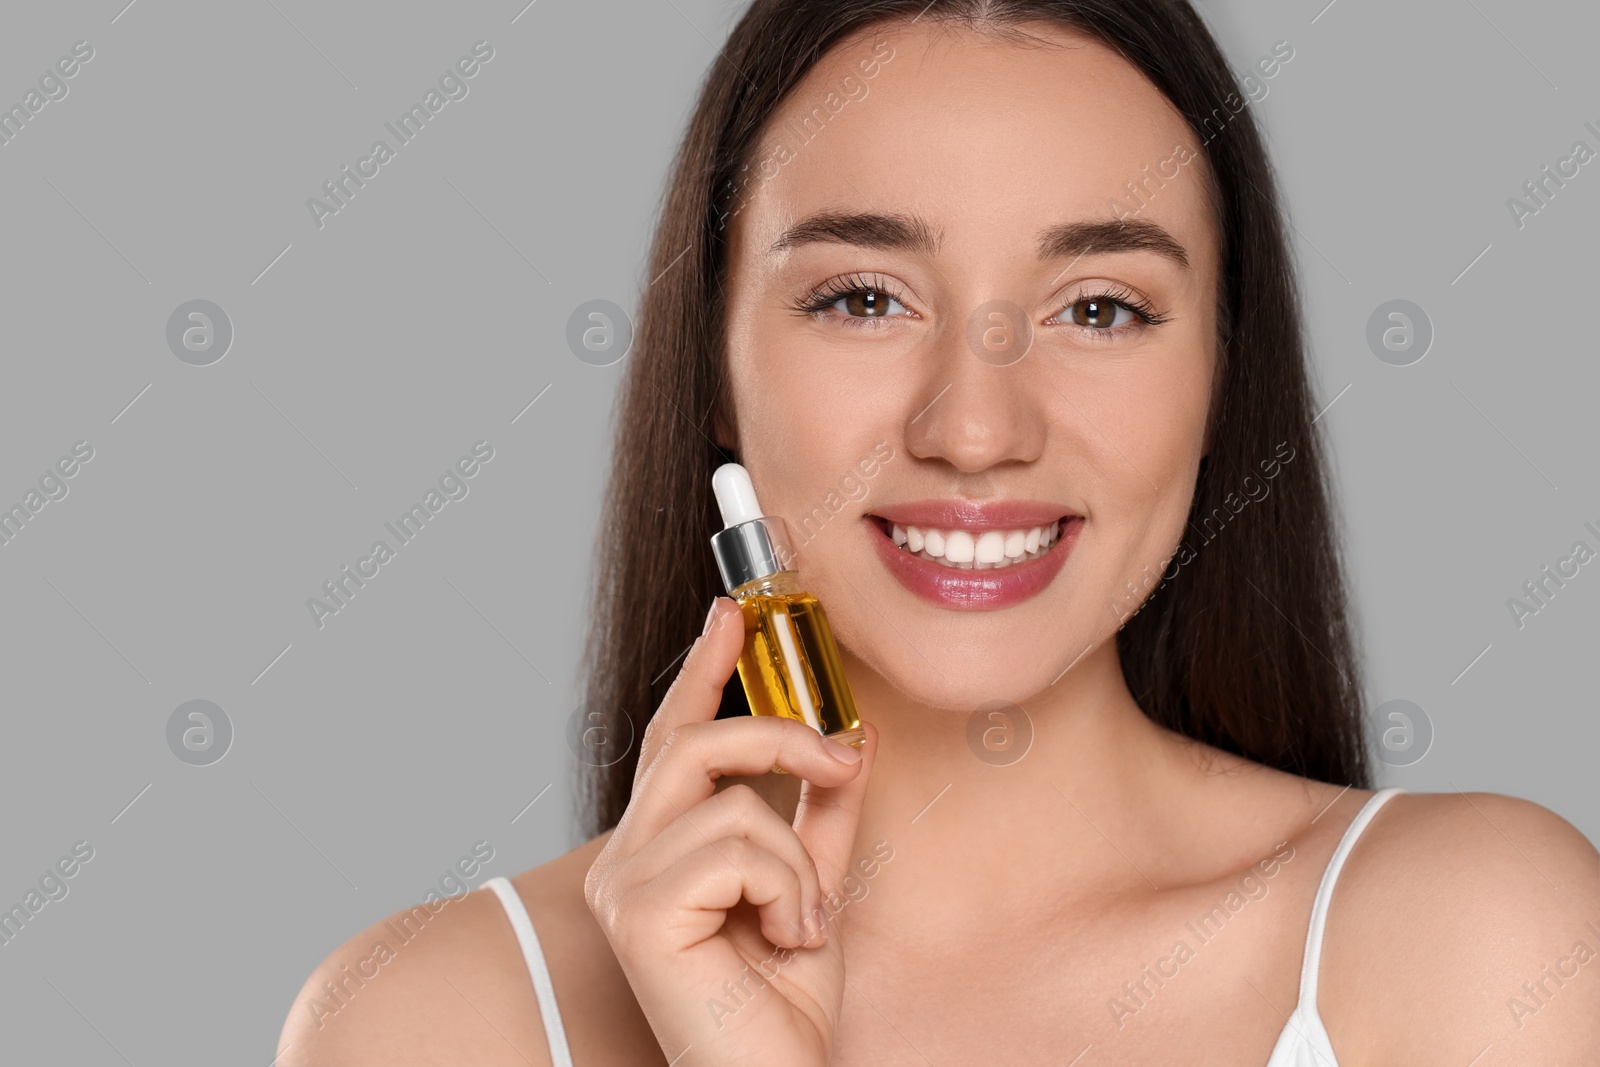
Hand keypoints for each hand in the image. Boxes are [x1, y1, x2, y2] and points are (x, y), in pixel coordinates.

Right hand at [585, 596, 877, 1065]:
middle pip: (692, 743)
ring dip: (797, 862)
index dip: (703, 669)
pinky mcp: (637, 915)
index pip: (673, 737)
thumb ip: (824, 813)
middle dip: (779, 735)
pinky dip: (787, 890)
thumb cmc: (782, 1003)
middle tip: (842, 757)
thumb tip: (852, 734)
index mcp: (657, 847)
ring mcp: (622, 886)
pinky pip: (737, 848)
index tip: (733, 612)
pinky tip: (783, 941)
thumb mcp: (815, 886)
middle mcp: (624, 859)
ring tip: (800, 922)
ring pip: (731, 803)